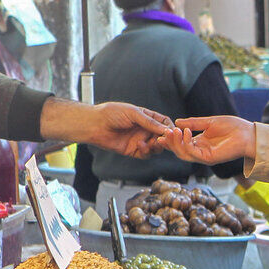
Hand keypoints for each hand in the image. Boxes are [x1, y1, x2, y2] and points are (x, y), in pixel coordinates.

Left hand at [38, 99, 170, 156]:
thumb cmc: (111, 113)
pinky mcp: (133, 151)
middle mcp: (144, 130)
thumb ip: (150, 122)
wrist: (94, 124)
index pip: (164, 123)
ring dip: (156, 147)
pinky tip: (140, 146)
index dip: (170, 128)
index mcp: (146, 118)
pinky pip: (145, 155)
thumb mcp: (134, 113)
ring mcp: (139, 140)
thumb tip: (166, 129)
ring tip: (152, 143)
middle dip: (165, 140)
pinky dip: (146, 152)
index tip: (174, 132)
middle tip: (164, 140)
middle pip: (163, 137)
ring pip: (156, 148)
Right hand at [159, 116, 256, 164]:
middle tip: (166, 132)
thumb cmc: (233, 127)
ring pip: (184, 154)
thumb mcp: (209, 122)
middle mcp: (201, 151)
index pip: (180, 144)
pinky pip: (193, 154)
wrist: (248, 133)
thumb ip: (194, 123)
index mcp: (200, 143)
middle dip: (170, 143)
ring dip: (176, 143)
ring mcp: (205, 156)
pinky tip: (186, 133)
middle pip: (179, 151)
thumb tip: (177, 122)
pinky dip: (187, 144)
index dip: (170, 140)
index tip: (162, 132)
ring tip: (174, 131)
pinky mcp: (210, 158)